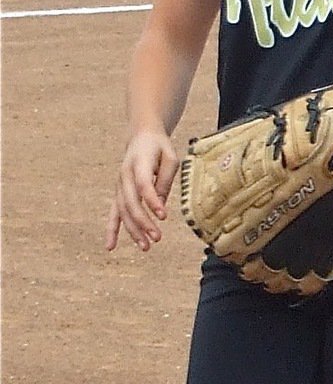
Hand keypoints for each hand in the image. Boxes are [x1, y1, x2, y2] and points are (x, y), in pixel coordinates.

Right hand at [106, 129, 178, 252]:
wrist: (142, 136)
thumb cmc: (160, 147)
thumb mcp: (170, 157)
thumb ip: (166, 179)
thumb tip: (160, 205)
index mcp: (139, 163)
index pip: (144, 185)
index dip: (153, 201)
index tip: (164, 216)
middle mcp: (125, 176)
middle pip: (131, 202)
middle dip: (143, 222)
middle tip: (157, 238)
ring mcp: (119, 186)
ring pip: (123, 211)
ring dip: (133, 230)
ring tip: (146, 247)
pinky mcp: (119, 193)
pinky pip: (114, 213)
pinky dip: (112, 229)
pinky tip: (111, 246)